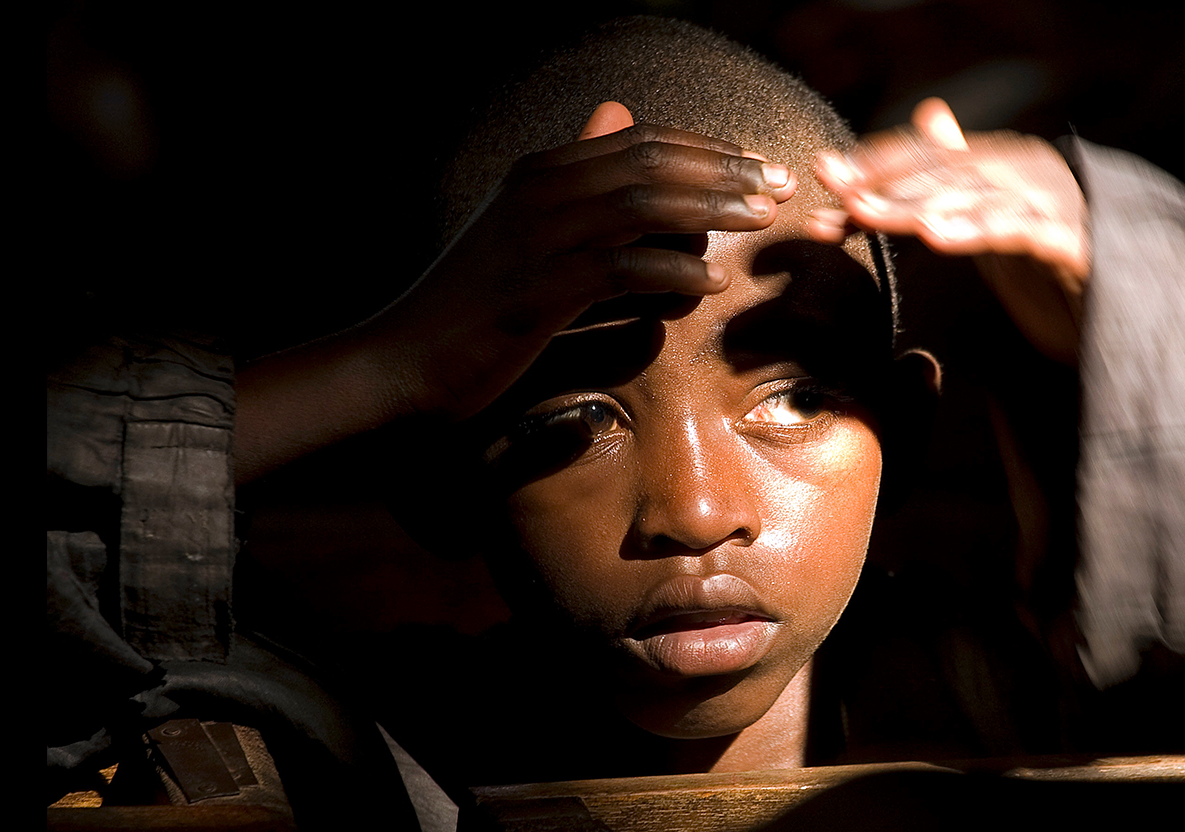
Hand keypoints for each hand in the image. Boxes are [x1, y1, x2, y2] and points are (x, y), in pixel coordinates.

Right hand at [236, 102, 794, 481]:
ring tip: (759, 222)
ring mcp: (535, 236)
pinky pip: (620, 267)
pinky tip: (707, 284)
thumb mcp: (528, 231)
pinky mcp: (536, 288)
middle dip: (725, 171)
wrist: (405, 362)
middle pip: (651, 162)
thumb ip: (577, 177)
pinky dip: (671, 272)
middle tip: (779, 189)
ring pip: (643, 204)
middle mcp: (538, 190)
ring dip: (711, 209)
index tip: (761, 169)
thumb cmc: (476, 307)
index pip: (641, 141)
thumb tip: (615, 116)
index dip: (708, 149)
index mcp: (541, 172)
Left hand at [808, 98, 1087, 362]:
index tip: (828, 176)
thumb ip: (958, 173)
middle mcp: (1029, 173)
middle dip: (884, 184)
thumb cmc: (1050, 263)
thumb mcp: (994, 216)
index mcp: (1006, 164)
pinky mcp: (1072, 245)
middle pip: (945, 174)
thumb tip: (930, 115)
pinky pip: (1020, 233)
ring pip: (975, 199)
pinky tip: (938, 235)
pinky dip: (978, 229)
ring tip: (871, 212)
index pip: (930, 156)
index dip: (878, 164)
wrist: (1123, 312)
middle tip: (836, 191)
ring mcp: (1053, 206)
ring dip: (918, 205)